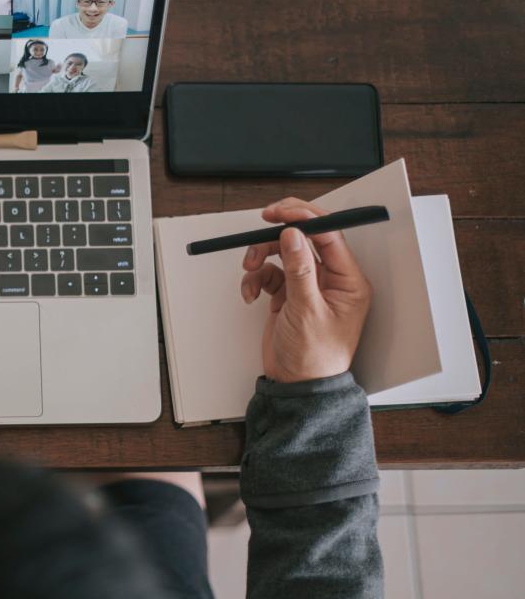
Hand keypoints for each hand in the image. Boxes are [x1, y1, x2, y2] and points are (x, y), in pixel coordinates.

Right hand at [240, 198, 371, 383]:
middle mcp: (331, 280)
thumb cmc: (314, 358)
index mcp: (348, 281)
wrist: (296, 386)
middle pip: (305, 239)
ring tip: (249, 270)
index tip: (282, 212)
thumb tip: (294, 235)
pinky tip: (250, 293)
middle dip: (280, 232)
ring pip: (283, 253)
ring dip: (262, 256)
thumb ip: (299, 269)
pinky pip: (269, 273)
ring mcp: (308, 286)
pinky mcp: (288, 294)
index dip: (306, 218)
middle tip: (263, 221)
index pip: (330, 235)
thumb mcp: (306, 310)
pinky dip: (255, 279)